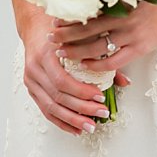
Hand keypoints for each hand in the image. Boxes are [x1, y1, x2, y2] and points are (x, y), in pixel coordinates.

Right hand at [18, 14, 129, 135]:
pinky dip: (61, 121)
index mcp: (47, 54)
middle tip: (101, 114)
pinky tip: (75, 129)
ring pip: (50, 107)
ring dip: (72, 119)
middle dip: (81, 108)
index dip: (82, 91)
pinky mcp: (31, 89)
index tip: (100, 97)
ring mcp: (31, 80)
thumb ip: (102, 58)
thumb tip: (126, 82)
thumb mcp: (83, 39)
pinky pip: (45, 110)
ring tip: (91, 127)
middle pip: (57, 96)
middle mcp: (35, 68)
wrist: (37, 28)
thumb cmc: (64, 31)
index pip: (63, 80)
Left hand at [49, 0, 156, 75]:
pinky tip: (86, 64)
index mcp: (119, 3)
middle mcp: (122, 19)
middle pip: (86, 31)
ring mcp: (132, 35)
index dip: (68, 18)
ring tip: (61, 53)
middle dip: (65, 35)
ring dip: (76, 51)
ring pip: (96, 47)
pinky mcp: (141, 47)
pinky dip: (97, 65)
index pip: (86, 13)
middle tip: (50, 38)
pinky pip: (113, 61)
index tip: (54, 21)